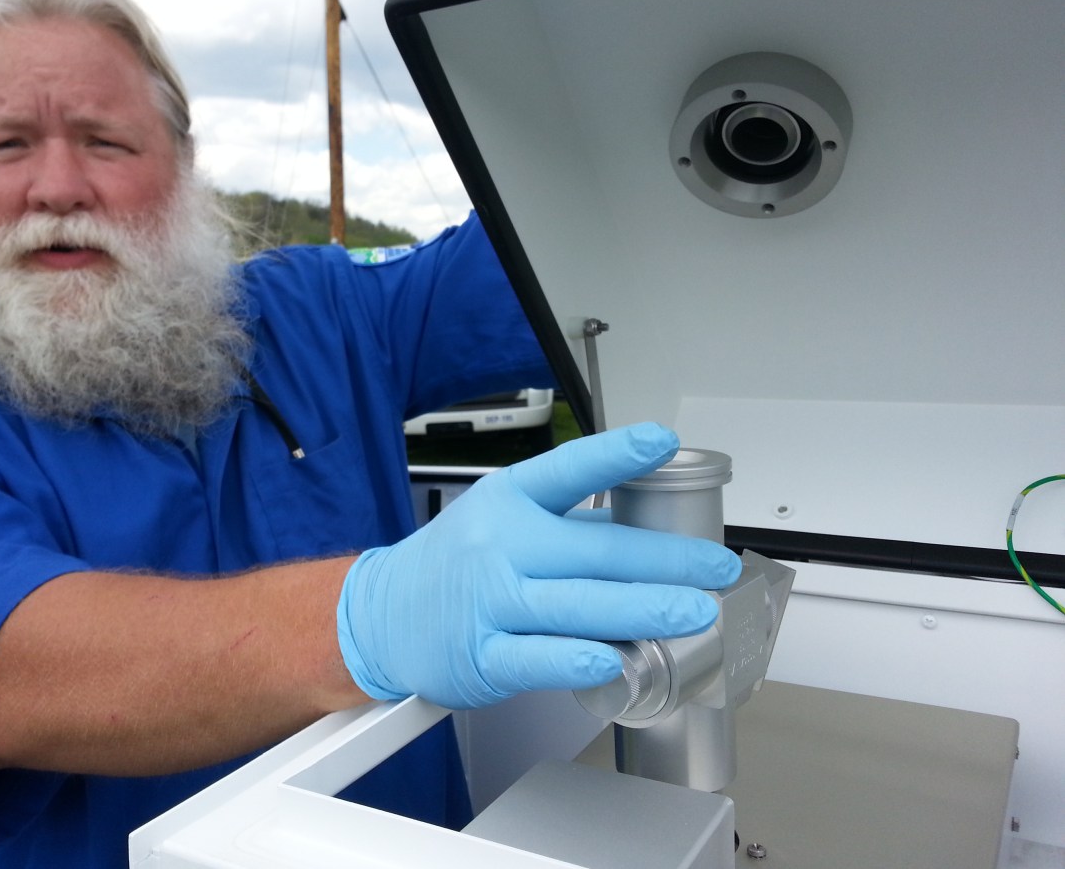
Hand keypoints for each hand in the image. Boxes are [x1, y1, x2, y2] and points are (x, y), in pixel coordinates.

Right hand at [337, 423, 741, 708]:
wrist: (382, 614)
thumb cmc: (455, 562)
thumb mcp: (504, 519)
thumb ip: (573, 523)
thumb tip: (651, 527)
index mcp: (509, 501)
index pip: (567, 470)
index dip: (616, 454)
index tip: (661, 440)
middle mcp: (501, 545)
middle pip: (594, 551)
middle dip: (666, 561)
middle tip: (717, 568)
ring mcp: (491, 601)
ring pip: (578, 605)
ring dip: (643, 610)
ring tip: (694, 613)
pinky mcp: (483, 655)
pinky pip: (537, 657)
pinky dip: (577, 659)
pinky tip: (615, 659)